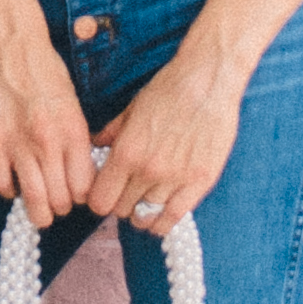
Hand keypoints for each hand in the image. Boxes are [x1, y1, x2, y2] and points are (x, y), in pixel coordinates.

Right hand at [0, 36, 96, 229]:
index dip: (80, 196)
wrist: (15, 53)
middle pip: (59, 200)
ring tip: (39, 210)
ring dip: (38, 211)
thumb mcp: (75, 108)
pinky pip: (2, 185)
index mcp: (73, 134)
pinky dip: (10, 191)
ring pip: (33, 200)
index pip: (83, 188)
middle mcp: (48, 144)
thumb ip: (77, 144)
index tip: (75, 193)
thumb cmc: (48, 76)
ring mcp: (18, 146)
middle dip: (60, 207)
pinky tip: (14, 184)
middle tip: (57, 202)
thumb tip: (80, 176)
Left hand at [83, 44, 243, 236]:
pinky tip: (159, 219)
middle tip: (125, 195)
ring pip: (147, 216)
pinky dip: (163, 223)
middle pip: (121, 210)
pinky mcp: (200, 182)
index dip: (99, 199)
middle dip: (119, 204)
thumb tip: (94, 146)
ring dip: (141, 214)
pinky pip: (175, 217)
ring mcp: (176, 178)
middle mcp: (148, 170)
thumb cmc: (169, 90)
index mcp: (127, 151)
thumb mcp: (132, 109)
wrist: (208, 80)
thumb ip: (111, 134)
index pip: (100, 200)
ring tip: (142, 205)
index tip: (104, 194)